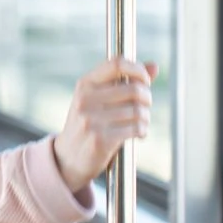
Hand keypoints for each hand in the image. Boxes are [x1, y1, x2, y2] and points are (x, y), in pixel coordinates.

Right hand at [52, 57, 156, 194]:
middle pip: (134, 89)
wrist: (67, 158)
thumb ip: (124, 81)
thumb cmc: (88, 124)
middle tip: (144, 106)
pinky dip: (142, 130)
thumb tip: (154, 67)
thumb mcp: (98, 98)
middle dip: (146, 98)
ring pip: (138, 110)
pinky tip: (138, 133)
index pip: (117, 64)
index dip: (138, 70)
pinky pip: (136, 128)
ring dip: (145, 117)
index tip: (145, 81)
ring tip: (140, 122)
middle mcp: (86, 99)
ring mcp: (92, 120)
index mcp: (85, 84)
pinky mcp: (100, 140)